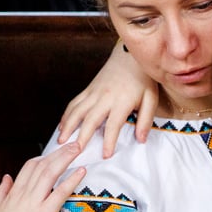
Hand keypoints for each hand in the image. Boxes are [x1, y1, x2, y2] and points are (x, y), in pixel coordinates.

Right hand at [0, 142, 85, 211]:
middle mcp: (24, 193)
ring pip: (51, 173)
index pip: (29, 167)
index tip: (54, 152)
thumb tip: (6, 176)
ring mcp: (35, 202)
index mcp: (13, 193)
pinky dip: (72, 179)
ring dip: (66, 158)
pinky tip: (81, 171)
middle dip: (59, 153)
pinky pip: (60, 192)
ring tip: (78, 149)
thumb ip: (1, 192)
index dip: (44, 158)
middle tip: (73, 144)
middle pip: (43, 165)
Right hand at [57, 39, 158, 157]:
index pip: (113, 124)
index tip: (105, 155)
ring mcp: (94, 92)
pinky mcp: (88, 89)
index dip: (109, 140)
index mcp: (122, 101)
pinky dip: (66, 115)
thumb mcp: (151, 98)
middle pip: (90, 119)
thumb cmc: (142, 79)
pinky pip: (74, 102)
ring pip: (77, 110)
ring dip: (68, 126)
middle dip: (82, 136)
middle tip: (75, 151)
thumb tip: (141, 140)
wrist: (129, 56)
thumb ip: (145, 119)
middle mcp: (105, 97)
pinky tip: (62, 126)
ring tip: (61, 141)